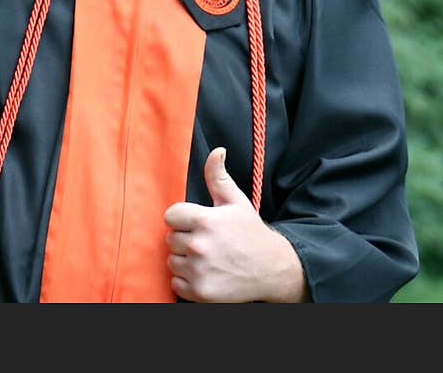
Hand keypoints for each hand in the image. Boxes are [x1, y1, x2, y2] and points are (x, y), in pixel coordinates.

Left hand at [164, 147, 307, 302]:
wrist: (271, 270)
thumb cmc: (251, 233)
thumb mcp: (236, 201)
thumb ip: (218, 176)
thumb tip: (216, 150)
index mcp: (205, 221)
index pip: (171, 215)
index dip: (182, 218)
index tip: (195, 222)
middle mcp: (199, 246)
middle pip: (170, 238)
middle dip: (184, 238)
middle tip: (204, 241)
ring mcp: (199, 271)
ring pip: (172, 261)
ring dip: (184, 260)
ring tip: (205, 258)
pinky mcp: (200, 293)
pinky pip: (176, 284)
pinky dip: (186, 281)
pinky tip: (203, 273)